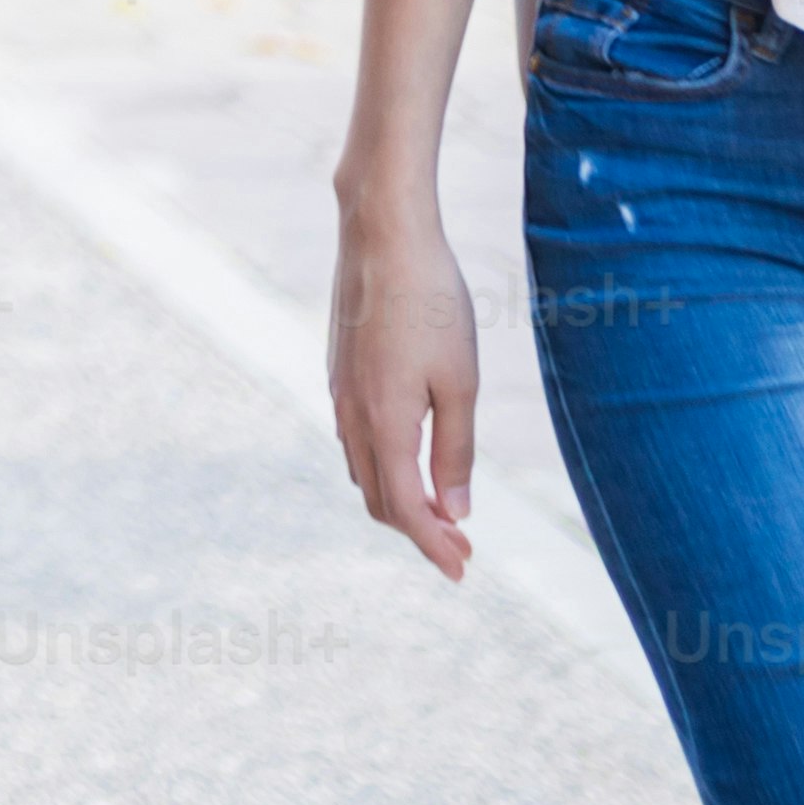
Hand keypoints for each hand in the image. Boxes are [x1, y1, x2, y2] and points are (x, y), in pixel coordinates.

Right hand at [326, 187, 484, 581]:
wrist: (382, 234)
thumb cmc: (432, 303)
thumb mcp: (460, 382)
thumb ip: (455, 450)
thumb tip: (455, 511)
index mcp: (385, 424)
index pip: (406, 509)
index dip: (434, 546)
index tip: (464, 570)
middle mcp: (353, 416)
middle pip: (378, 499)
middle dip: (418, 530)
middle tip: (463, 544)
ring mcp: (340, 392)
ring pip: (363, 470)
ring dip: (399, 498)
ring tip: (441, 508)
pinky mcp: (339, 371)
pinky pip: (355, 440)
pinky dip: (382, 466)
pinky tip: (408, 455)